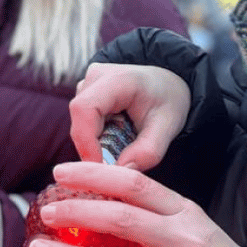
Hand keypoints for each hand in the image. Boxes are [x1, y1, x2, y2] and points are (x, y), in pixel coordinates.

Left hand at [26, 162, 246, 246]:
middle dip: (77, 212)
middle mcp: (179, 241)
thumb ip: (154, 209)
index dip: (94, 175)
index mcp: (184, 213)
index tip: (62, 173)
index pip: (135, 185)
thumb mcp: (193, 222)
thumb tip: (102, 193)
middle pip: (120, 219)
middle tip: (48, 211)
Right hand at [70, 63, 189, 170]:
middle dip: (91, 147)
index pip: (85, 109)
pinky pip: (80, 122)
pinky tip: (115, 137)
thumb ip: (148, 151)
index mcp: (118, 79)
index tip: (100, 167)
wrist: (166, 84)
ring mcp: (86, 83)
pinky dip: (94, 137)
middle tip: (115, 165)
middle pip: (78, 119)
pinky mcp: (83, 93)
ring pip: (78, 123)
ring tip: (122, 146)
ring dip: (94, 142)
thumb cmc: (168, 100)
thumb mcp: (168, 127)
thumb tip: (121, 170)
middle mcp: (95, 77)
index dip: (85, 140)